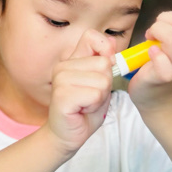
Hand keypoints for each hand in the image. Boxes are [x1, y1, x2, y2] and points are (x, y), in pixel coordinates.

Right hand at [46, 29, 114, 155]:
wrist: (67, 135)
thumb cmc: (84, 110)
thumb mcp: (100, 83)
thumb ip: (105, 62)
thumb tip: (110, 41)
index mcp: (72, 60)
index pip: (91, 36)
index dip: (105, 49)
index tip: (105, 69)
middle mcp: (63, 66)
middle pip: (104, 64)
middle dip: (106, 84)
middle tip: (91, 97)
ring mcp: (60, 80)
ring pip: (102, 80)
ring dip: (100, 97)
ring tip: (86, 104)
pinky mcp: (62, 95)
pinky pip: (95, 94)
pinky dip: (94, 106)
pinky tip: (82, 110)